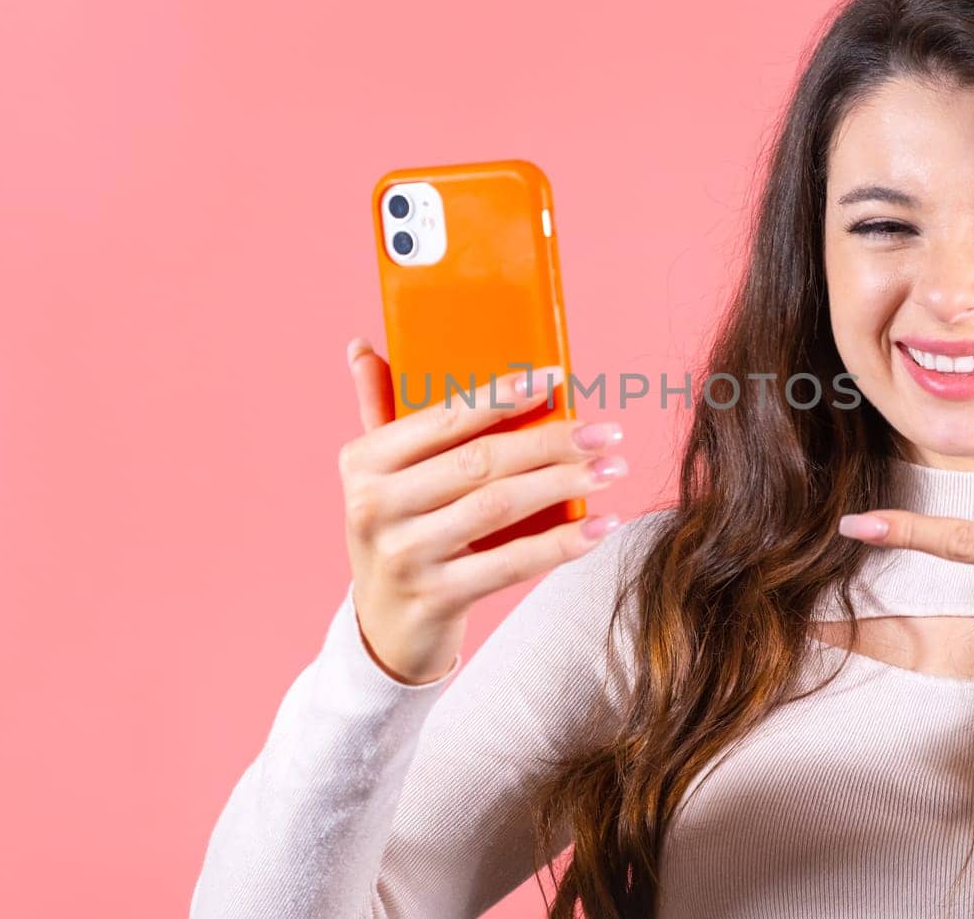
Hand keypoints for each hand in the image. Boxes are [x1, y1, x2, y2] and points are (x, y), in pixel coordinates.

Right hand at [339, 339, 627, 684]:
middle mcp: (375, 507)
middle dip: (551, 442)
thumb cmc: (395, 530)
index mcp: (363, 462)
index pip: (443, 417)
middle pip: (480, 461)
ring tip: (611, 469)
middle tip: (605, 431)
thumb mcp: (376, 474)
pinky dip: (562, 544)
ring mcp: (404, 556)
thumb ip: (376, 408)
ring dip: (564, 484)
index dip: (503, 394)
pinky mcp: (437, 597)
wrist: (384, 627)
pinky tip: (601, 526)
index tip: (556, 378)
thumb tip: (361, 346)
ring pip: (499, 507)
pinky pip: (511, 563)